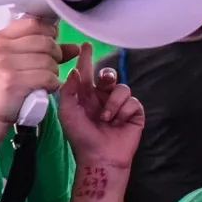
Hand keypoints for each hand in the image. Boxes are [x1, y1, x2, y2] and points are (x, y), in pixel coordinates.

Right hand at [0, 16, 72, 125]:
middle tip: (47, 68)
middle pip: (46, 42)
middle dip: (55, 56)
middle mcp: (1, 47)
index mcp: (1, 37)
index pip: (35, 24)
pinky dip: (52, 85)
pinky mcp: (13, 81)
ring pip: (49, 61)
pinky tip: (44, 89)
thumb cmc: (6, 84)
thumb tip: (76, 47)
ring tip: (43, 80)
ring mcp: (5, 63)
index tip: (48, 47)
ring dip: (53, 73)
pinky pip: (47, 77)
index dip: (49, 34)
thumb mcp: (20, 62)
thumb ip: (47, 51)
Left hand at [56, 45, 144, 169]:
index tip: (85, 45)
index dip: (86, 58)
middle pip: (108, 75)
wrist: (100, 156)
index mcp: (84, 95)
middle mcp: (102, 97)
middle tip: (103, 81)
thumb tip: (73, 71)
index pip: (85, 72)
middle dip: (107, 75)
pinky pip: (132, 101)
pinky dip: (123, 111)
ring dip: (112, 103)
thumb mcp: (67, 112)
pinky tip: (117, 123)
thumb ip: (68, 91)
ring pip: (121, 87)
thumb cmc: (80, 136)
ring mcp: (118, 104)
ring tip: (105, 119)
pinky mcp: (133, 112)